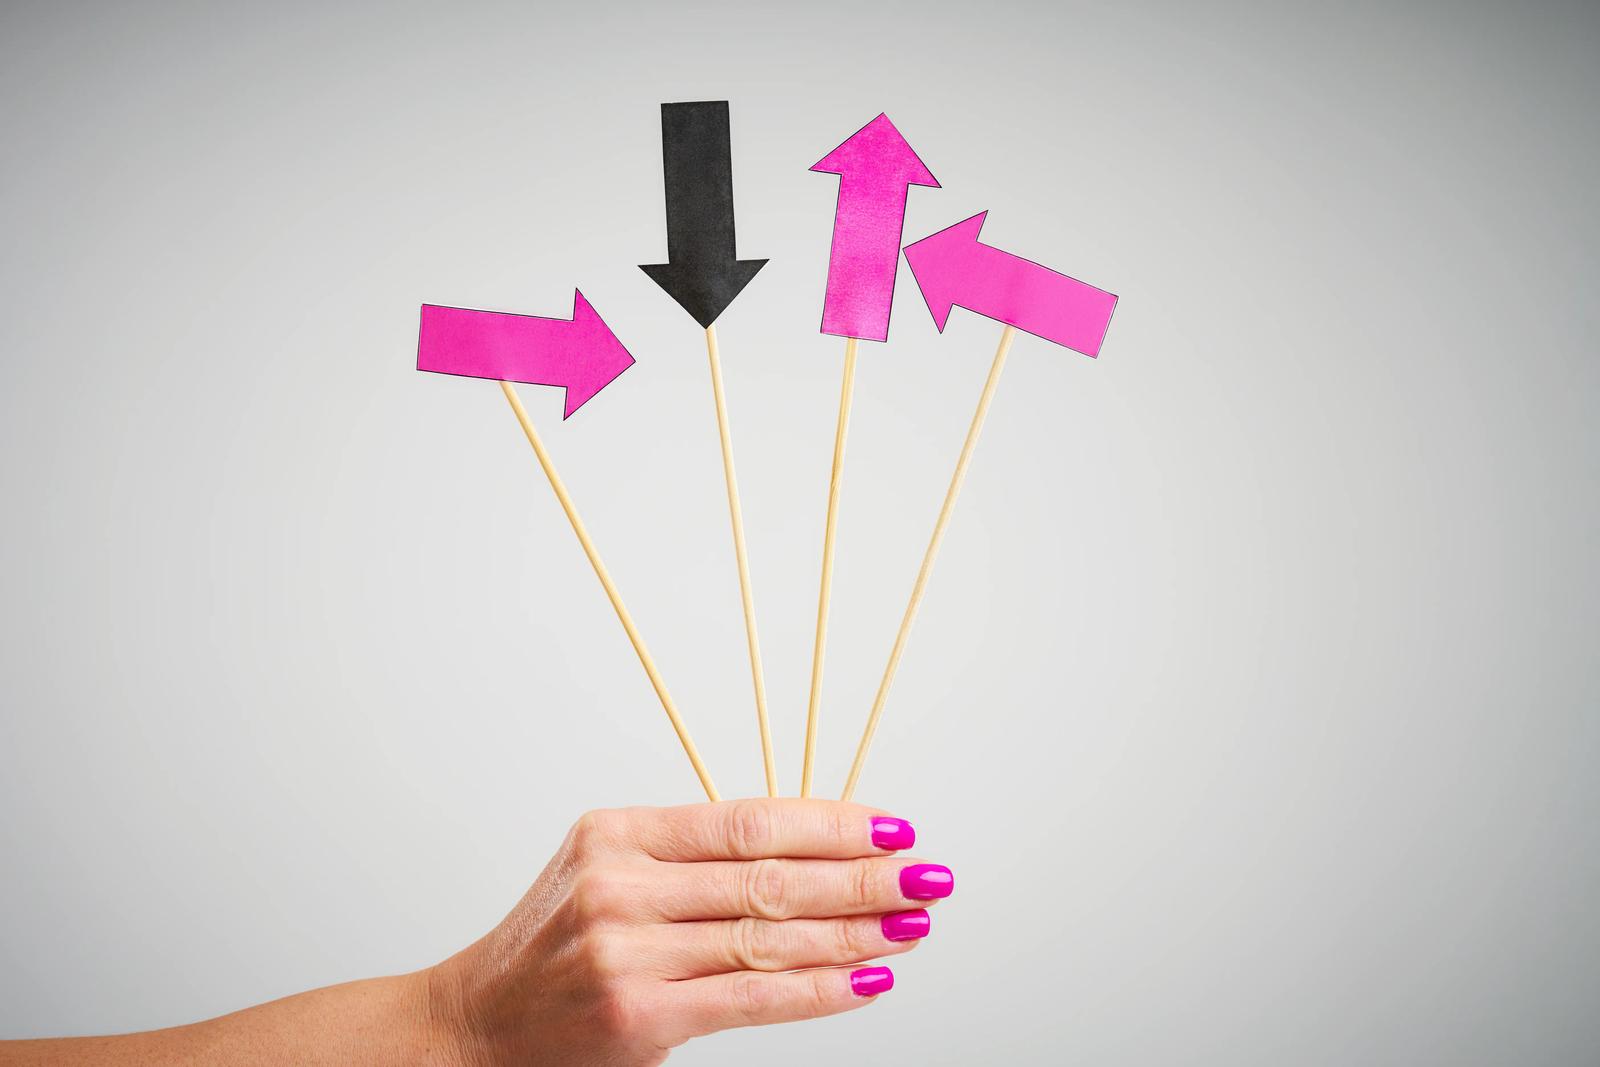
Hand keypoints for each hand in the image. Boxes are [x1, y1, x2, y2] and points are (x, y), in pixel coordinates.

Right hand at [425, 798, 953, 1064]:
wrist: (475, 1025)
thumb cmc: (556, 948)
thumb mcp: (610, 873)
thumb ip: (696, 860)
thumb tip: (816, 851)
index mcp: (620, 833)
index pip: (749, 819)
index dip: (830, 822)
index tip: (892, 826)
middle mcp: (620, 884)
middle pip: (770, 875)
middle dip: (861, 877)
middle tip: (927, 875)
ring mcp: (626, 950)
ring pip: (769, 936)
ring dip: (855, 933)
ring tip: (912, 924)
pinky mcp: (637, 1014)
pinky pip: (752, 997)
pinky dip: (819, 989)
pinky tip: (868, 979)